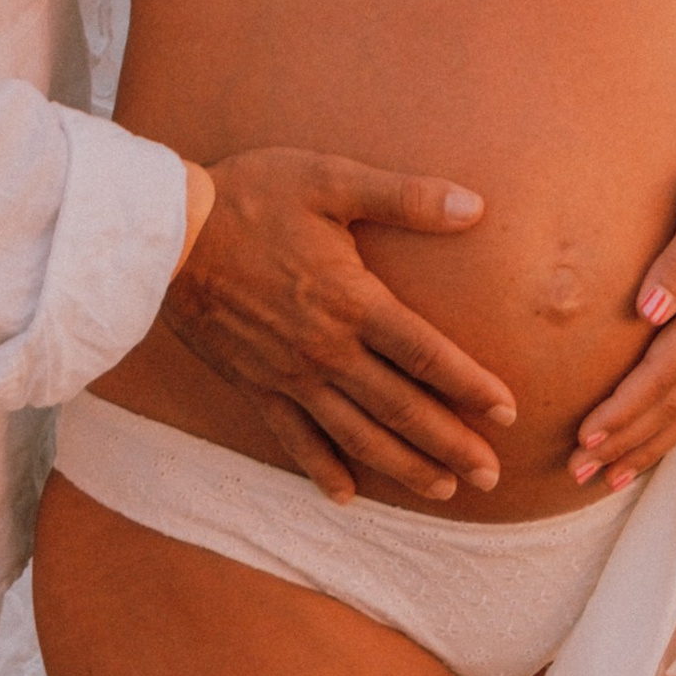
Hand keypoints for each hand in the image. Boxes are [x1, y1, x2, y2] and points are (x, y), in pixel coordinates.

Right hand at [161, 150, 516, 504]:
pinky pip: (295, 439)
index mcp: (353, 301)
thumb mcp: (331, 180)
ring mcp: (289, 375)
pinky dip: (322, 470)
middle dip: (451, 443)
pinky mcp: (255, 386)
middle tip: (492, 476)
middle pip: (401, 408)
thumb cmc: (252, 196)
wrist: (167, 233)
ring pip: (357, 434)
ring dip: (403, 466)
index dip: (471, 386)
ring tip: (444, 490)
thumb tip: (475, 206)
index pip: (426, 354)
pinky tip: (346, 496)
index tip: (507, 413)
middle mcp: (327, 350)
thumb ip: (405, 196)